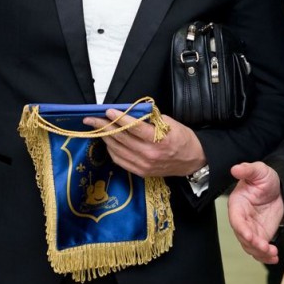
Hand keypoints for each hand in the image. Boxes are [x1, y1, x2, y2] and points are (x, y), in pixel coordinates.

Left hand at [82, 108, 203, 177]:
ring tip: (96, 128)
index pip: (134, 128)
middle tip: (91, 119)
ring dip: (105, 138)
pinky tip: (108, 142)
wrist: (192, 160)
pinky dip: (111, 150)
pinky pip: (120, 160)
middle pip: (121, 138)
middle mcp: (149, 154)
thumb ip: (150, 119)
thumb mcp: (170, 123)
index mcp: (158, 140)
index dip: (119, 119)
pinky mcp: (141, 172)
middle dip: (103, 126)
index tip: (107, 111)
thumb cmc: (182, 139)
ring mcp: (143, 165)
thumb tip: (131, 112)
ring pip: (117, 149)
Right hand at [228, 162, 283, 263]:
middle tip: (265, 247)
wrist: (279, 187)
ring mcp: (251, 228)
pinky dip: (266, 256)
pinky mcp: (261, 235)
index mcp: (237, 204)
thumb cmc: (265, 179)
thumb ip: (247, 170)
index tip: (250, 237)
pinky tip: (274, 257)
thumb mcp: (258, 171)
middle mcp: (242, 219)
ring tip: (273, 253)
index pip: (236, 219)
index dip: (242, 229)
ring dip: (260, 252)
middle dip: (253, 244)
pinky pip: (260, 249)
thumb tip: (235, 169)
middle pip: (242, 236)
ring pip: (250, 246)